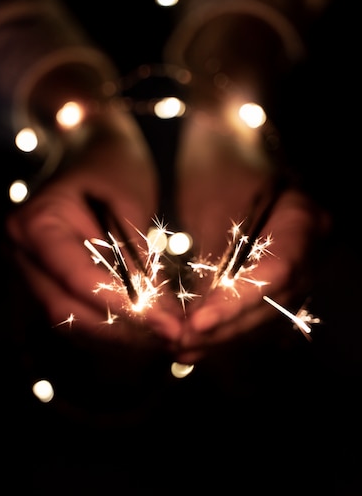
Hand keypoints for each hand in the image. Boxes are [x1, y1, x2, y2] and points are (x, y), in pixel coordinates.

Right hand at [5, 107, 182, 370]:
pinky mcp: (46, 284)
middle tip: (172, 335)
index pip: (76, 277)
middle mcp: (22, 254)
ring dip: (119, 335)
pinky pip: (76, 317)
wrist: (89, 150)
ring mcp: (29, 273)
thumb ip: (136, 255)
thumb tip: (156, 309)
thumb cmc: (112, 165)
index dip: (120, 304)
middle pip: (67, 310)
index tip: (164, 322)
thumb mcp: (130, 201)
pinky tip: (146, 330)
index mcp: (35, 224)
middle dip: (122, 329)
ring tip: (164, 336)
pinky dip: (111, 328)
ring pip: (71, 322)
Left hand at [173, 112, 330, 364]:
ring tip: (183, 349)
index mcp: (304, 219)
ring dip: (226, 338)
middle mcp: (312, 248)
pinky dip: (232, 331)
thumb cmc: (217, 164)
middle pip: (276, 304)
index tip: (199, 323)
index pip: (277, 273)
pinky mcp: (281, 279)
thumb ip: (211, 262)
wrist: (228, 145)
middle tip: (182, 343)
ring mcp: (301, 266)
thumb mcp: (211, 206)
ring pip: (269, 317)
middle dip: (227, 330)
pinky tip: (202, 344)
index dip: (239, 303)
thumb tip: (194, 318)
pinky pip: (263, 314)